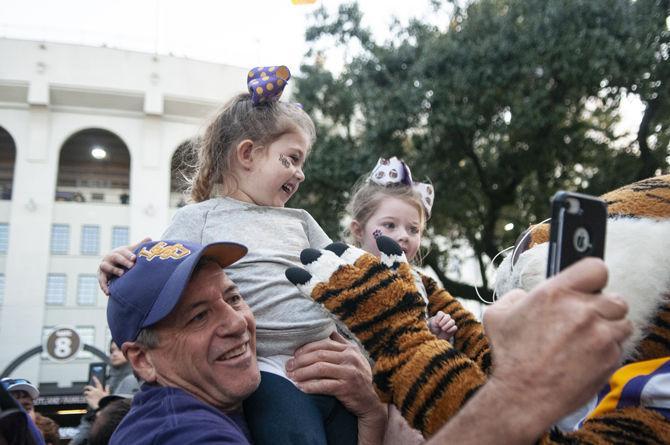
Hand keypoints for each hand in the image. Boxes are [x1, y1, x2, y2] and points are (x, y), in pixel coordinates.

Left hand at [83, 376, 109, 409]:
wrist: (101, 407)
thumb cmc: (105, 401)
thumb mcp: (107, 395)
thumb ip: (107, 389)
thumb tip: (108, 385)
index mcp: (100, 389)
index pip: (97, 382)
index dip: (95, 379)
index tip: (93, 377)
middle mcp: (94, 391)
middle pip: (89, 387)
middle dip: (86, 387)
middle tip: (85, 388)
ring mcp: (90, 394)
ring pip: (86, 392)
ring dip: (85, 393)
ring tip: (86, 396)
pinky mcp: (87, 398)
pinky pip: (85, 397)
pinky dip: (86, 398)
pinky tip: (88, 400)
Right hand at [98, 237, 150, 293]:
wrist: (113, 263)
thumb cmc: (125, 257)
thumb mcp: (131, 252)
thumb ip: (139, 246)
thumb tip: (150, 238)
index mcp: (118, 251)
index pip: (123, 251)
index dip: (129, 254)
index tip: (135, 258)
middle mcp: (109, 257)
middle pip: (115, 257)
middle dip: (123, 261)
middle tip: (131, 266)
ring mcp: (104, 266)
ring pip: (106, 266)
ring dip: (113, 270)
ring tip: (121, 274)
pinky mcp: (101, 275)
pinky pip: (101, 281)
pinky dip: (104, 286)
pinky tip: (108, 292)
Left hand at [286, 331, 386, 444]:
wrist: (369, 402)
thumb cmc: (357, 378)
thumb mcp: (354, 357)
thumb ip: (341, 344)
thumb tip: (328, 330)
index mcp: (350, 349)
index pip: (324, 343)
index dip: (306, 348)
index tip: (294, 355)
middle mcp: (351, 358)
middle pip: (320, 354)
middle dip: (301, 360)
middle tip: (288, 366)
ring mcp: (349, 373)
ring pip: (320, 368)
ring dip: (302, 372)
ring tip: (291, 376)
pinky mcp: (346, 388)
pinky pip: (324, 385)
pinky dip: (310, 386)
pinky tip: (300, 388)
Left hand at [429, 311, 456, 339]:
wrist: (437, 334)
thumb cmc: (434, 328)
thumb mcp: (432, 325)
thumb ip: (434, 322)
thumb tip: (438, 324)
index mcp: (441, 315)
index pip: (441, 313)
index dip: (438, 318)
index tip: (436, 322)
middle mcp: (446, 317)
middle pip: (448, 316)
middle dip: (443, 321)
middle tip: (440, 326)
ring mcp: (450, 322)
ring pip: (452, 321)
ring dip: (447, 325)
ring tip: (443, 329)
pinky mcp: (453, 328)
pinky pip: (455, 327)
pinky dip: (451, 330)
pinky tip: (447, 331)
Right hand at [483, 257, 631, 435]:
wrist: (524, 395)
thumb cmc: (509, 356)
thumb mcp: (497, 315)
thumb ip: (515, 296)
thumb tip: (527, 295)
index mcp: (555, 293)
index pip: (596, 269)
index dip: (593, 277)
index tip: (587, 286)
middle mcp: (582, 311)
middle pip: (615, 298)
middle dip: (603, 308)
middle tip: (586, 319)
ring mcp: (600, 336)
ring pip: (622, 323)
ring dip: (609, 330)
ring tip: (587, 340)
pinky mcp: (610, 359)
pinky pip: (620, 348)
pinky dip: (608, 352)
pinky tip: (586, 358)